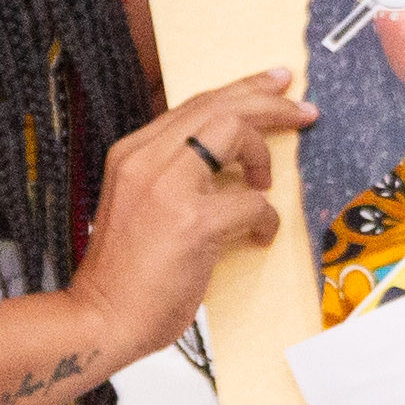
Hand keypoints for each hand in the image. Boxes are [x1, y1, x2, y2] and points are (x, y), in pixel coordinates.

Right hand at [74, 70, 313, 356]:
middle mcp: (144, 158)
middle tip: (304, 109)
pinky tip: (260, 236)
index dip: (240, 90)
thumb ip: (175, 177)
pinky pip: (250, 202)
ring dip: (263, 151)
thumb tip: (230, 165)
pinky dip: (264, 218)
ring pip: (231, 130)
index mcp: (131, 153)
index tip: (275, 85)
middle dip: (267, 102)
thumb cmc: (125, 274)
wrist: (100, 319)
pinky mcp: (191, 222)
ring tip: (267, 179)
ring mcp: (166, 187)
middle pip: (216, 105)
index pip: (193, 104)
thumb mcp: (140, 205)